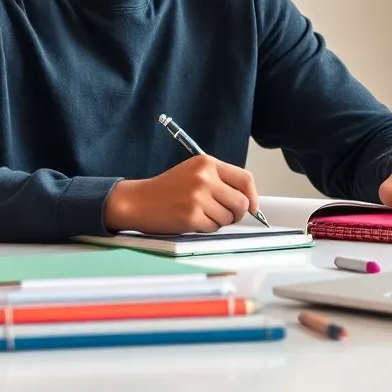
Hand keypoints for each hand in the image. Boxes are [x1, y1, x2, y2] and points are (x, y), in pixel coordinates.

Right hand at [103, 154, 259, 233]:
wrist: (138, 201)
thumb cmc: (167, 189)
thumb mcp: (194, 173)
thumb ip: (219, 181)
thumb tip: (248, 201)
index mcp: (207, 163)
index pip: (245, 179)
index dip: (252, 196)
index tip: (252, 206)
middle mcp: (205, 177)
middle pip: (241, 202)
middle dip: (237, 214)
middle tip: (225, 216)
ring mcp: (198, 197)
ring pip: (228, 218)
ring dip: (218, 222)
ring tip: (200, 215)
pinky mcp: (192, 216)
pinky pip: (213, 228)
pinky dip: (206, 228)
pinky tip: (192, 221)